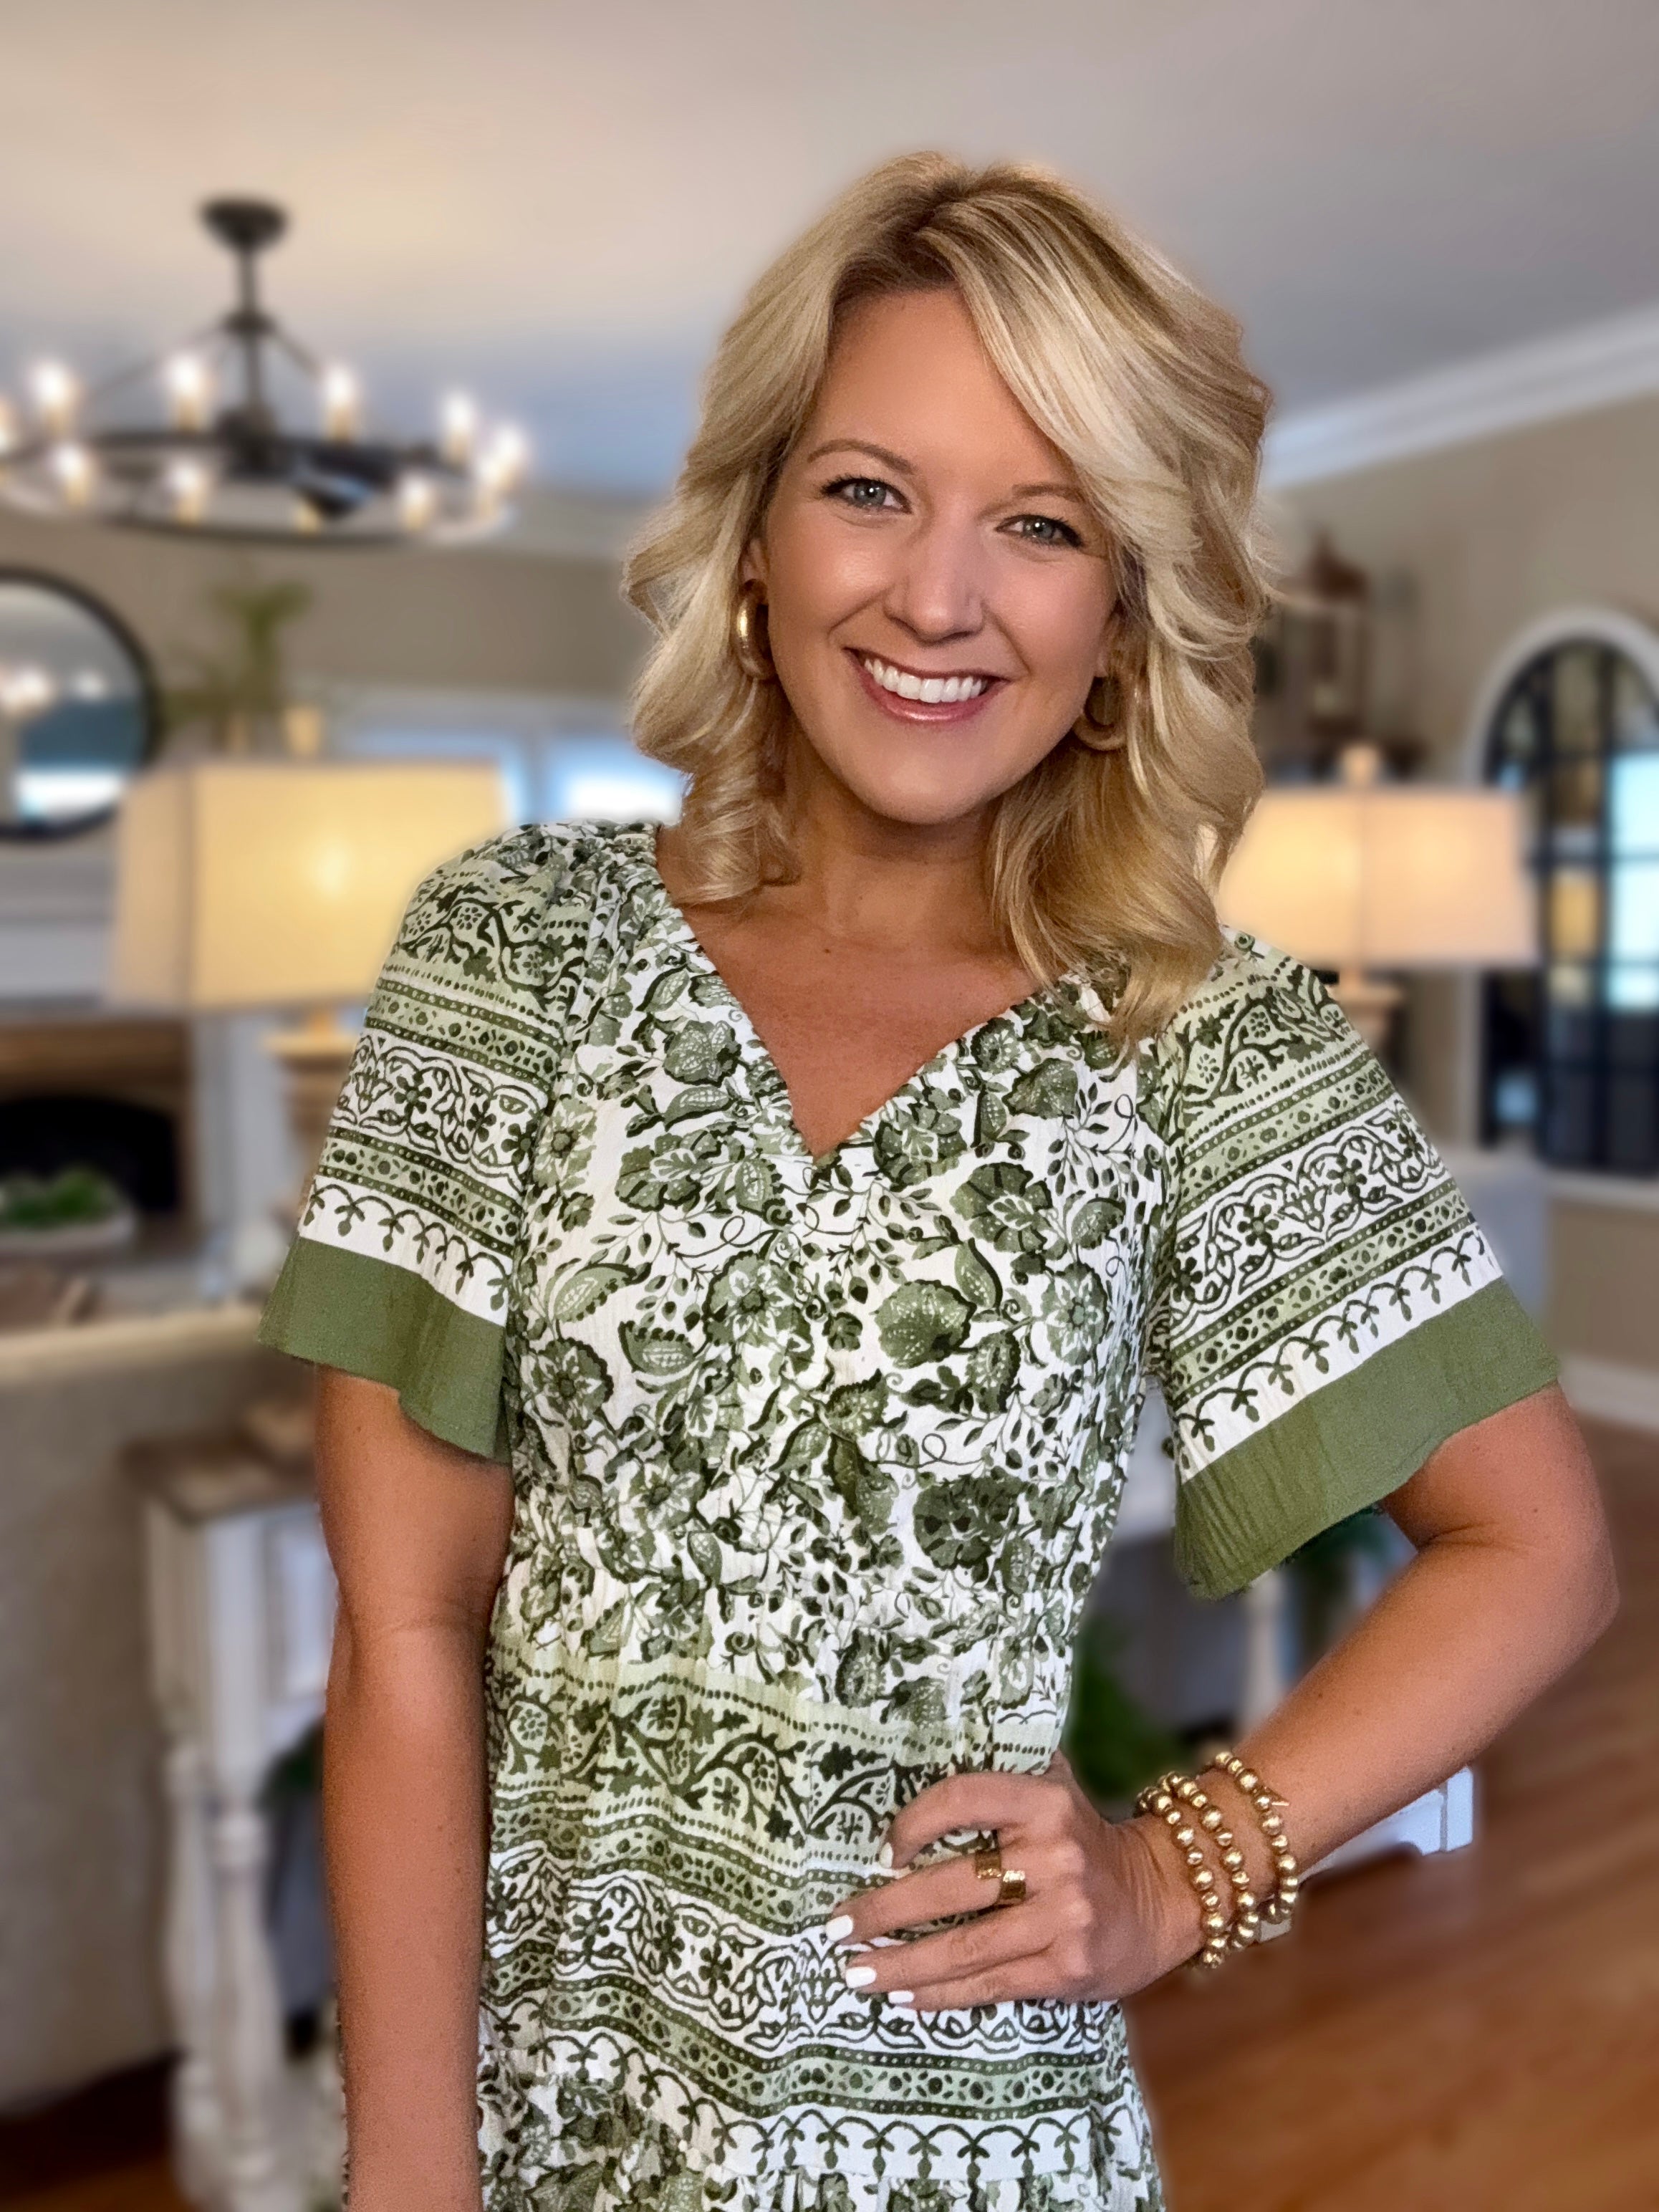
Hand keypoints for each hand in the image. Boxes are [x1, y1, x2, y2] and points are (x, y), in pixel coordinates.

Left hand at [824, 1750, 1201, 2012]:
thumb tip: (916, 1764)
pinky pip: (990, 1984)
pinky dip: (942, 1994)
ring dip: (900, 1963)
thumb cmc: (1085, 1840)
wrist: (1163, 1897)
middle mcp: (1055, 1856)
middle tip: (836, 1925)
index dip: (911, 1823)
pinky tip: (906, 1997)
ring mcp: (1063, 1917)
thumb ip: (1001, 1779)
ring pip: (963, 1946)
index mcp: (1044, 1801)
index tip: (880, 1852)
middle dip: (884, 1910)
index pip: (960, 1799)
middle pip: (949, 1886)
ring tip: (854, 1972)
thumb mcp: (1055, 1791)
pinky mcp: (1067, 1968)